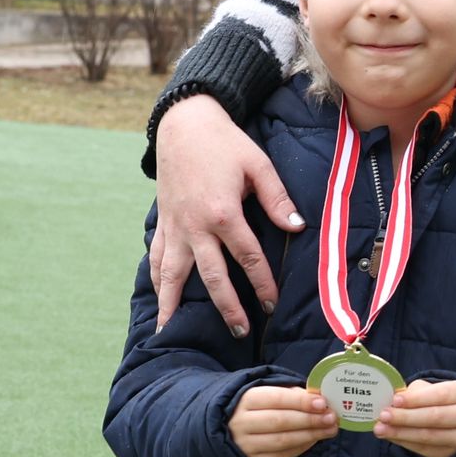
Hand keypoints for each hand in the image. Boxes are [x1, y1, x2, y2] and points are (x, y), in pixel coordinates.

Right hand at [154, 97, 300, 334]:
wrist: (183, 124)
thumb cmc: (225, 143)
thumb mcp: (258, 165)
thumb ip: (278, 199)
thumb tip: (299, 227)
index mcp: (223, 213)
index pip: (248, 258)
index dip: (262, 284)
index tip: (271, 305)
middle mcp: (195, 226)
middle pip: (212, 277)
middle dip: (227, 307)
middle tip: (239, 332)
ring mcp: (175, 227)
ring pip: (173, 274)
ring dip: (174, 305)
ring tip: (171, 331)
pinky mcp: (163, 222)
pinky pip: (157, 258)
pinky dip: (157, 280)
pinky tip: (160, 299)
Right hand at [228, 383, 333, 456]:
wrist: (231, 430)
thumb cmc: (258, 408)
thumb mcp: (268, 393)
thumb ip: (292, 394)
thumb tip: (318, 400)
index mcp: (246, 399)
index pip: (276, 398)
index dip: (301, 401)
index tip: (322, 403)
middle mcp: (242, 422)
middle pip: (280, 421)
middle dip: (310, 420)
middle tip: (331, 418)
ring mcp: (246, 444)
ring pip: (282, 441)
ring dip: (310, 435)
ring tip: (330, 429)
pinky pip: (281, 456)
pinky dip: (301, 448)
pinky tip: (314, 440)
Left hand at [375, 377, 455, 456]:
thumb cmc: (438, 400)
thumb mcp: (430, 389)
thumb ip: (413, 393)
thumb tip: (392, 402)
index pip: (441, 395)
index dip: (417, 399)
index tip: (395, 400)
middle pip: (436, 417)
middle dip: (406, 417)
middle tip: (384, 415)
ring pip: (429, 436)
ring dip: (401, 433)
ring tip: (380, 429)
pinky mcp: (451, 453)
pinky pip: (425, 450)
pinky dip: (404, 443)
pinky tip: (390, 437)